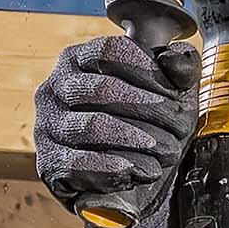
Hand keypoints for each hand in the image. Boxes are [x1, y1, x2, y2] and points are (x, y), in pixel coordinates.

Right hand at [34, 35, 199, 227]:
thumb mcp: (167, 92)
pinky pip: (78, 164)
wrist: (121, 176)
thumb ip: (179, 68)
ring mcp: (47, 125)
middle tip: (181, 128)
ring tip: (166, 151)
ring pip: (91, 126)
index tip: (175, 92)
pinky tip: (141, 171)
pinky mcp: (48, 162)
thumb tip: (176, 60)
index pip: (109, 51)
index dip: (147, 70)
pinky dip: (114, 168)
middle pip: (102, 88)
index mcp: (78, 59)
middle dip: (150, 109)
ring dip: (136, 139)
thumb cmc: (145, 122)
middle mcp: (55, 87)